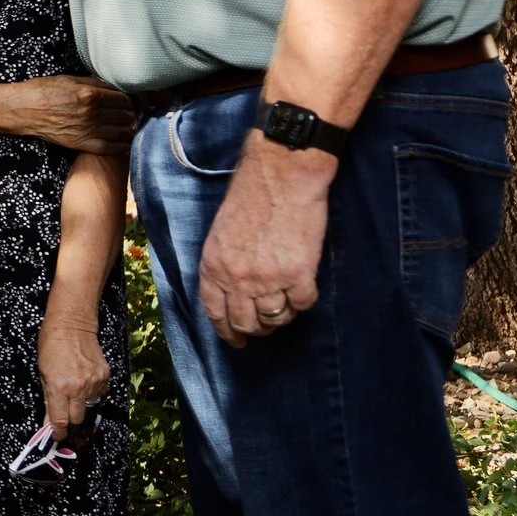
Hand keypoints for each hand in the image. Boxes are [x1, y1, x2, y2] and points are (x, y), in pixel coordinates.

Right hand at [2, 76, 135, 154]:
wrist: (22, 110)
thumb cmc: (43, 91)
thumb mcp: (70, 79)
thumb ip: (94, 83)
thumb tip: (113, 86)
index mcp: (90, 95)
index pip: (123, 99)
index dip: (129, 99)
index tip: (129, 100)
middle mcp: (92, 114)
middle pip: (125, 116)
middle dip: (130, 113)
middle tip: (129, 112)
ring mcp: (87, 131)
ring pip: (122, 132)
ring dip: (129, 129)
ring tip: (128, 125)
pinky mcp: (81, 144)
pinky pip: (110, 148)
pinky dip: (121, 146)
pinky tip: (124, 141)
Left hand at [37, 311, 110, 434]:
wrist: (72, 326)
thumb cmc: (50, 347)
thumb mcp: (43, 373)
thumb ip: (49, 399)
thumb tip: (50, 422)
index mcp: (59, 387)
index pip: (61, 420)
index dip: (58, 432)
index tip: (57, 436)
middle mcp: (79, 388)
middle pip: (77, 418)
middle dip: (70, 419)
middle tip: (65, 412)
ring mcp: (94, 382)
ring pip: (89, 407)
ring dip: (81, 404)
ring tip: (74, 389)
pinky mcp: (105, 377)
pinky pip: (99, 394)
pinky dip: (91, 392)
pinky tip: (84, 380)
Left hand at [197, 137, 332, 345]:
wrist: (281, 175)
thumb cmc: (251, 195)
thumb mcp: (222, 232)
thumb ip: (224, 262)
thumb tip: (232, 290)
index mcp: (213, 266)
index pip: (215, 312)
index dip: (226, 330)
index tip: (236, 340)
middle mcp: (237, 278)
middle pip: (245, 322)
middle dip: (255, 329)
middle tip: (265, 325)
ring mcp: (268, 279)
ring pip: (275, 318)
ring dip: (281, 317)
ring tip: (285, 305)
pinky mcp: (299, 274)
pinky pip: (302, 304)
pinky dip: (304, 300)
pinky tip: (303, 287)